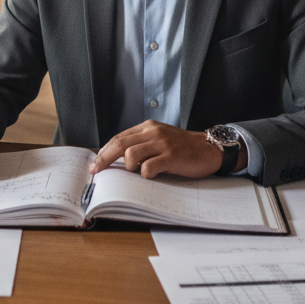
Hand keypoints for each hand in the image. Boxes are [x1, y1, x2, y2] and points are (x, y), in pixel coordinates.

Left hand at [89, 121, 245, 178]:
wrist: (209, 148)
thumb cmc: (183, 148)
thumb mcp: (159, 140)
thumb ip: (142, 145)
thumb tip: (117, 159)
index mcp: (147, 127)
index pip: (118, 137)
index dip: (104, 151)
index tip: (95, 163)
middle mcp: (152, 132)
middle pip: (119, 144)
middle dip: (104, 158)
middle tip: (96, 170)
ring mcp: (162, 143)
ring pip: (130, 154)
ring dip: (129, 167)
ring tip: (138, 172)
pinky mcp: (171, 156)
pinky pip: (149, 167)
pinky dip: (146, 174)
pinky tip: (153, 175)